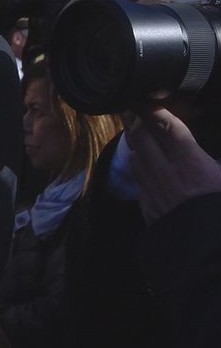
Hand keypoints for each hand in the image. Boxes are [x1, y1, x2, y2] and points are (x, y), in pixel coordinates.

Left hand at [125, 108, 220, 224]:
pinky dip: (140, 165)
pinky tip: (147, 162)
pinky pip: (138, 178)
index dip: (154, 109)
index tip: (145, 97)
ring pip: (135, 155)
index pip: (167, 127)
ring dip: (138, 142)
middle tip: (138, 108)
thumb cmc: (218, 209)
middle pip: (141, 137)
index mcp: (191, 164)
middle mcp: (166, 173)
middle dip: (138, 119)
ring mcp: (152, 189)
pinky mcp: (147, 205)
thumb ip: (212, 161)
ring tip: (142, 132)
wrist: (204, 250)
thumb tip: (206, 155)